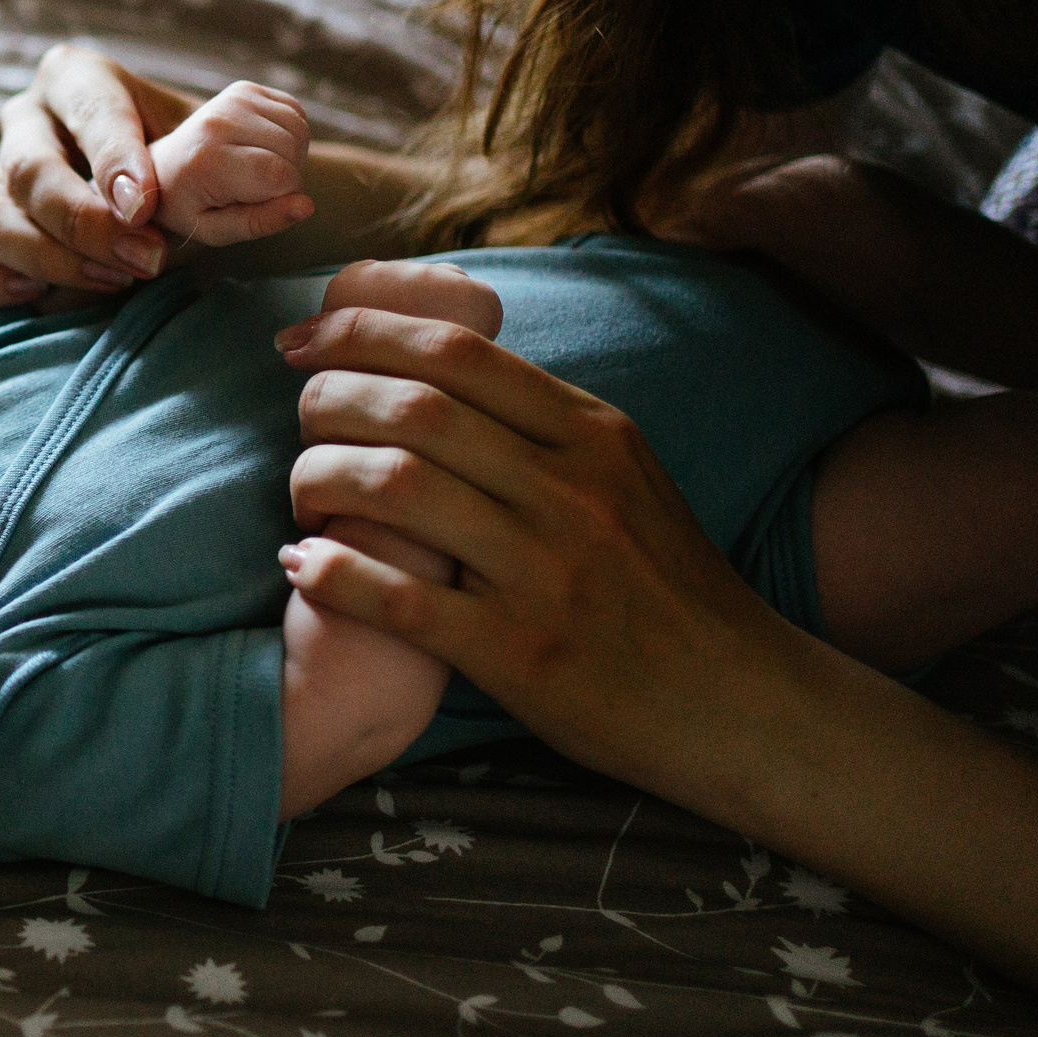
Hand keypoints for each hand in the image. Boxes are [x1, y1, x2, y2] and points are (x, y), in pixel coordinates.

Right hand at [0, 44, 202, 307]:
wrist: (180, 203)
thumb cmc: (192, 167)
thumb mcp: (207, 148)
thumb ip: (206, 163)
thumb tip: (224, 194)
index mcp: (78, 80)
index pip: (87, 107)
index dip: (113, 158)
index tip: (142, 208)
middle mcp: (27, 123)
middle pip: (29, 169)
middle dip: (84, 223)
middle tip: (146, 259)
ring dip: (46, 258)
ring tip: (113, 281)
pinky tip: (33, 296)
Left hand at [147, 81, 315, 245]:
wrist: (162, 168)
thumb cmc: (189, 206)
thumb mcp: (215, 231)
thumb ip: (260, 222)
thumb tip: (306, 206)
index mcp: (208, 159)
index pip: (280, 176)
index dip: (284, 197)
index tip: (258, 203)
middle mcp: (220, 120)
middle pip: (292, 150)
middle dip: (288, 177)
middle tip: (254, 187)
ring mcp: (234, 98)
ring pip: (299, 130)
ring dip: (292, 156)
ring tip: (257, 169)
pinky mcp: (246, 88)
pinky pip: (296, 112)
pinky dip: (291, 135)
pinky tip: (263, 148)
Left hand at [268, 294, 795, 792]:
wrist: (740, 704)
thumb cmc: (667, 586)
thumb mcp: (627, 474)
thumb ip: (544, 422)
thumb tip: (437, 363)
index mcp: (592, 433)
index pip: (456, 349)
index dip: (360, 332)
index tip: (301, 341)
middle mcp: (571, 490)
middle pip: (412, 407)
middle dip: (325, 399)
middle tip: (297, 417)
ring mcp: (545, 572)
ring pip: (393, 487)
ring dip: (317, 479)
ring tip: (302, 496)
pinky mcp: (519, 654)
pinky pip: (398, 599)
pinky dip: (332, 574)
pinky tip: (301, 567)